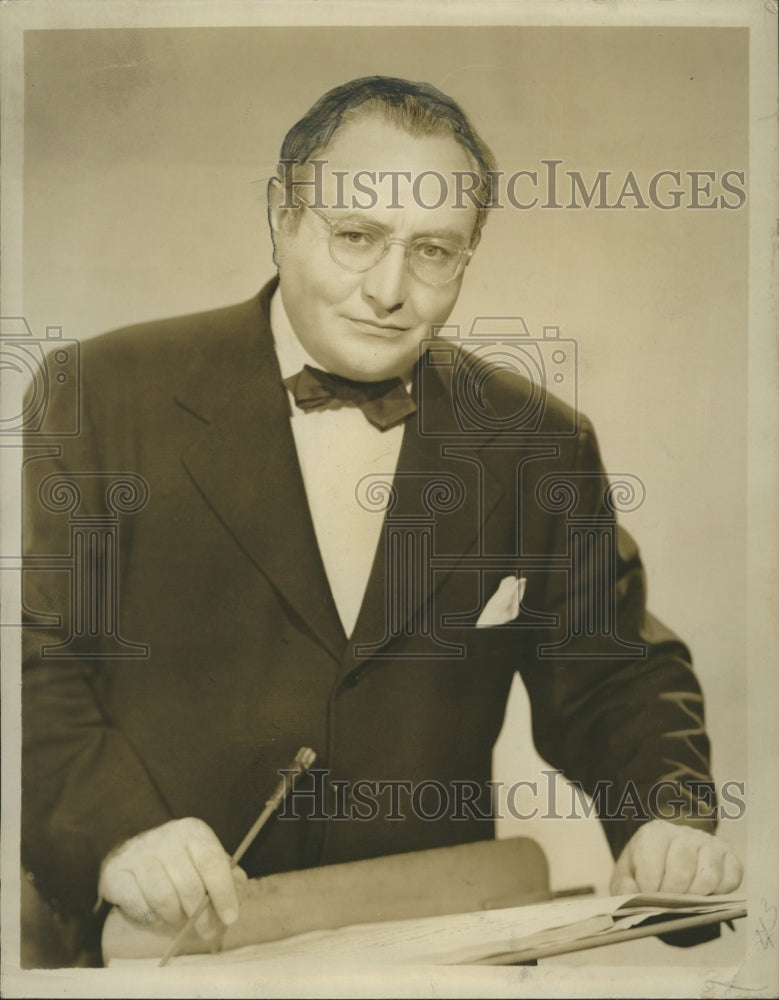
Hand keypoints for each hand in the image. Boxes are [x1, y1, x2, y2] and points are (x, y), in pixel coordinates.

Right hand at [98, 817, 247, 938]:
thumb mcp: (205, 861)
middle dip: (200, 914)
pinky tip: (157, 916)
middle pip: (189, 885)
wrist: (133, 854)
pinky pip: (139, 906)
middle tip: (206, 930)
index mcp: (191, 831)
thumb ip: (227, 876)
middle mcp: (164, 837)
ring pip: (163, 898)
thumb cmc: (178, 862)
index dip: (223, 893)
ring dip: (174, 916)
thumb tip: (238, 891)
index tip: (231, 917)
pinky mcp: (115, 873)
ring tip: (178, 918)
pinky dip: (152, 919)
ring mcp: (138, 853)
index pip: (212, 862)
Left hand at [610, 820, 742, 895]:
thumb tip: (632, 897)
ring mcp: (709, 843)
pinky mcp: (729, 856)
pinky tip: (705, 894)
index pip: (652, 861)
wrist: (671, 858)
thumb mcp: (627, 876)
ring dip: (696, 896)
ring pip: (708, 876)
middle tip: (668, 902)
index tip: (648, 895)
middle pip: (682, 870)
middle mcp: (684, 833)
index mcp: (655, 833)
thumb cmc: (646, 869)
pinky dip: (720, 893)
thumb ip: (624, 888)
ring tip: (685, 900)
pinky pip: (731, 879)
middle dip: (673, 895)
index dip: (649, 887)